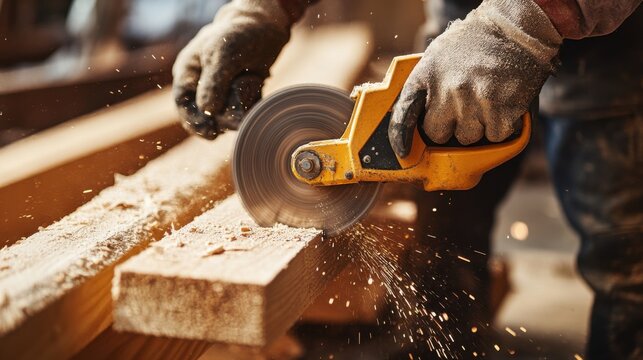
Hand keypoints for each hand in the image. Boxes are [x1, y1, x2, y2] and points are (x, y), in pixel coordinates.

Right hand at [172, 1, 290, 138]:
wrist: (266, 28)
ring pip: (221, 117)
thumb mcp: (224, 54)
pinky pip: (237, 113)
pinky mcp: (236, 96)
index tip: (209, 131)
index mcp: (188, 71)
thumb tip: (207, 110)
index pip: (183, 103)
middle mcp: (200, 83)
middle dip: (214, 123)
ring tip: (244, 104)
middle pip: (200, 115)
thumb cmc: (240, 35)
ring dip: (232, 117)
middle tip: (223, 131)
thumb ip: (213, 83)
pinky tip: (254, 98)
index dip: (193, 120)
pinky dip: (245, 112)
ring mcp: (218, 91)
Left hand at [389, 0, 561, 156]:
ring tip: (484, 101)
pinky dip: (500, 127)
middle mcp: (448, 89)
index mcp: (427, 75)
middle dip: (448, 127)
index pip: (405, 113)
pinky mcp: (501, 111)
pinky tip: (501, 104)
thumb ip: (424, 87)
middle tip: (462, 109)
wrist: (514, 30)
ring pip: (468, 138)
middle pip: (438, 135)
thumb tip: (413, 118)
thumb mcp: (437, 57)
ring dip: (477, 127)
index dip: (401, 137)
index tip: (404, 151)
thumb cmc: (472, 45)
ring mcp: (475, 101)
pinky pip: (495, 137)